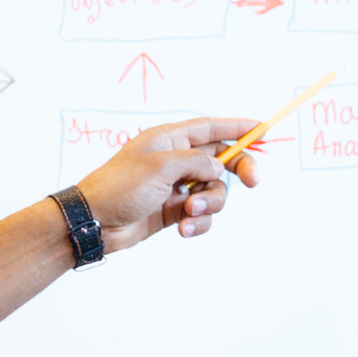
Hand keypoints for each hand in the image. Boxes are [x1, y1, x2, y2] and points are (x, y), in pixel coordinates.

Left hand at [73, 116, 261, 249]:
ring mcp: (175, 186)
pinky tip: (183, 228)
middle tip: (254, 182)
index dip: (238, 127)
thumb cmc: (119, 187)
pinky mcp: (173, 210)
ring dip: (209, 204)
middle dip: (239, 171)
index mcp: (170, 139)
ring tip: (188, 211)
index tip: (263, 130)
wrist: (94, 222)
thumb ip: (197, 163)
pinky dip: (197, 222)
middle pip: (221, 160)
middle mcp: (175, 160)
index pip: (211, 128)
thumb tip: (219, 168)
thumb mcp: (161, 166)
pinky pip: (200, 214)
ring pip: (213, 191)